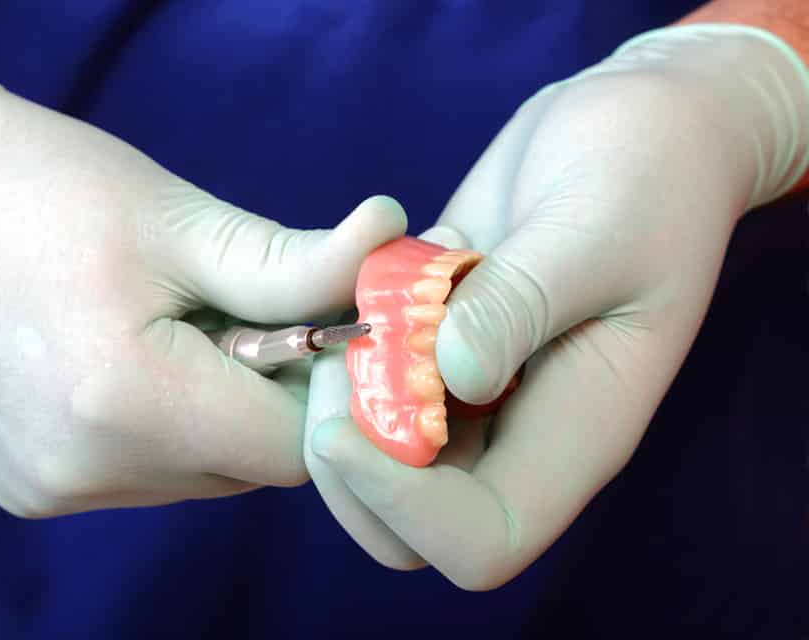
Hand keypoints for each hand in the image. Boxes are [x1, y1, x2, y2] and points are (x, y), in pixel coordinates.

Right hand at [0, 43, 406, 516]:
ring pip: (203, 472)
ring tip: (170, 327)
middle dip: (270, 393)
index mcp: (125, 401)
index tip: (321, 327)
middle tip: (239, 312)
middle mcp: (83, 469)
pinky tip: (129, 357)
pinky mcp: (32, 488)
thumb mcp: (184, 219)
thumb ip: (299, 264)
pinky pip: (149, 472)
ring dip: (217, 410)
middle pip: (249, 463)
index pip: (294, 446)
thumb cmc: (47, 188)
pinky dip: (168, 425)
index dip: (325, 387)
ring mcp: (52, 488)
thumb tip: (395, 251)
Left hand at [304, 24, 808, 588]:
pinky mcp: (437, 344)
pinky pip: (368, 381)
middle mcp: (517, 430)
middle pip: (408, 523)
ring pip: (378, 457)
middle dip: (348, 462)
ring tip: (365, 299)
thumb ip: (524, 304)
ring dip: (339, 397)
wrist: (638, 132)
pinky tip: (375, 270)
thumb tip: (451, 376)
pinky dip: (345, 343)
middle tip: (339, 354)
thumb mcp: (599, 228)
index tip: (345, 425)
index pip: (481, 540)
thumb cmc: (646, 174)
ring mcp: (473, 392)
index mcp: (576, 432)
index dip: (402, 507)